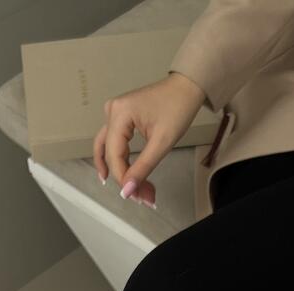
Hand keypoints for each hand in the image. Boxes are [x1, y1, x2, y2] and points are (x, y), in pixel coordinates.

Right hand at [93, 72, 206, 207]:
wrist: (186, 88)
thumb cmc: (177, 108)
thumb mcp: (162, 142)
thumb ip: (143, 168)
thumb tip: (128, 190)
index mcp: (119, 114)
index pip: (114, 155)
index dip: (123, 179)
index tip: (137, 197)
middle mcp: (112, 111)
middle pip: (110, 154)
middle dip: (125, 178)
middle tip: (141, 198)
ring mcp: (114, 113)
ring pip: (107, 149)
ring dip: (119, 171)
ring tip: (130, 191)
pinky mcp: (120, 117)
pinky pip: (113, 142)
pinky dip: (120, 160)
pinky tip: (121, 174)